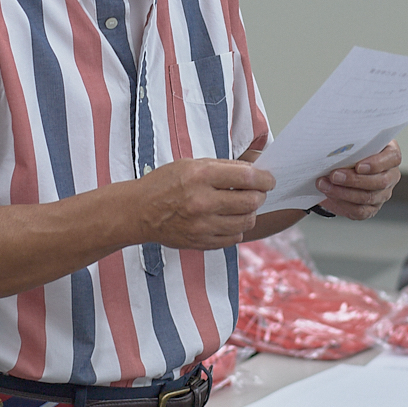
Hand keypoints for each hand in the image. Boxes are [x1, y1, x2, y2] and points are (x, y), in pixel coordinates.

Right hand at [136, 159, 274, 248]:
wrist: (139, 211)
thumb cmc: (165, 183)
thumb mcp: (192, 164)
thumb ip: (224, 167)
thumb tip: (255, 169)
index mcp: (201, 175)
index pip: (248, 176)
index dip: (265, 179)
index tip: (269, 180)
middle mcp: (203, 201)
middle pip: (251, 201)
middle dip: (259, 196)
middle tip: (256, 192)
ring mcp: (202, 225)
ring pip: (246, 221)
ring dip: (250, 213)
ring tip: (241, 206)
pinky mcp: (201, 242)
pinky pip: (234, 238)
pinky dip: (236, 228)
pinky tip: (227, 219)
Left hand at [314, 141, 401, 220]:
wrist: (340, 170)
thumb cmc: (350, 152)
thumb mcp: (353, 143)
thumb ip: (351, 144)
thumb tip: (334, 147)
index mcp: (390, 155)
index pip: (393, 158)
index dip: (377, 163)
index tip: (358, 166)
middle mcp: (390, 175)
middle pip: (380, 181)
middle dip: (354, 180)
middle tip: (334, 175)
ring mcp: (383, 194)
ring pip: (368, 197)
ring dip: (343, 192)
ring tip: (325, 185)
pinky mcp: (372, 208)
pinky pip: (360, 211)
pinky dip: (343, 203)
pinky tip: (330, 195)